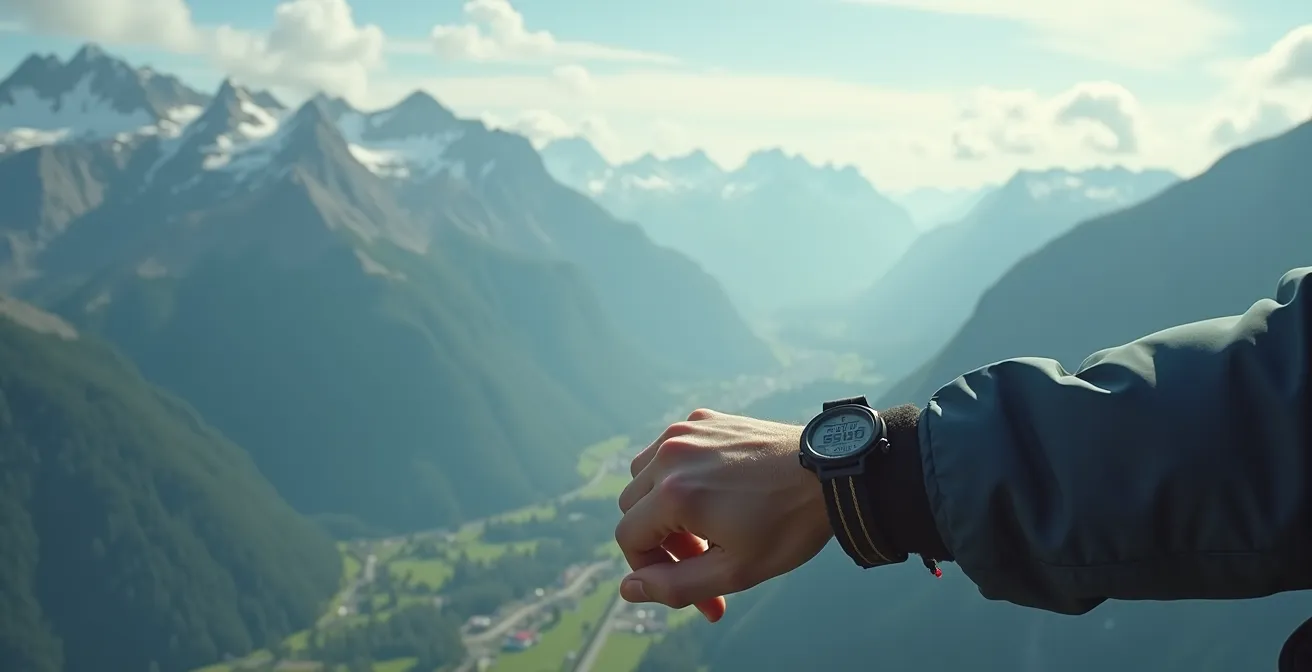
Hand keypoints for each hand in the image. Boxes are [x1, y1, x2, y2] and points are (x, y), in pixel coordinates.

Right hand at [614, 408, 832, 621]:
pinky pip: (669, 450)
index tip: (687, 582)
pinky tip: (716, 491)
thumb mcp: (735, 571)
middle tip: (703, 556)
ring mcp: (686, 430)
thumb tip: (628, 589)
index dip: (649, 568)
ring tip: (705, 524)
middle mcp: (670, 454)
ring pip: (644, 475)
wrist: (832, 473)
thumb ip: (675, 586)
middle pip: (633, 507)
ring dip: (662, 504)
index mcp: (673, 493)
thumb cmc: (788, 526)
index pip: (628, 538)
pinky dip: (678, 474)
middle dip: (660, 539)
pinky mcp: (704, 418)